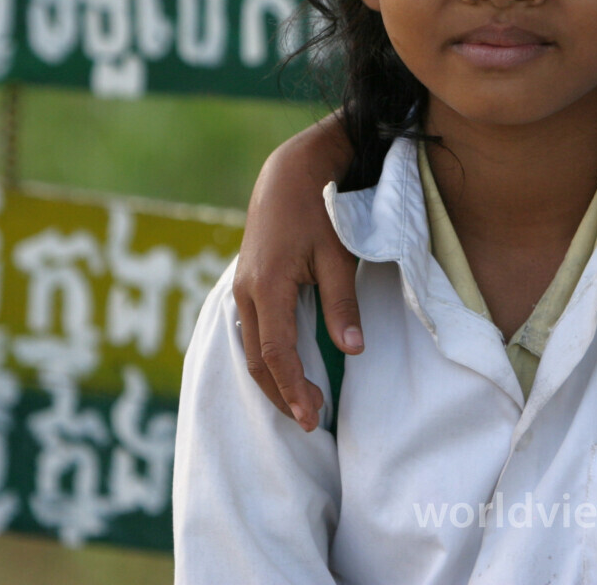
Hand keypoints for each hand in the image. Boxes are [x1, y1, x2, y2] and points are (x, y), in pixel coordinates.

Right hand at [233, 114, 358, 431]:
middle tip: (312, 422)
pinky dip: (268, 358)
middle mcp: (247, 293)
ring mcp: (243, 289)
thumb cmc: (321, 211)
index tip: (313, 417)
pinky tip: (287, 372)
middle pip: (258, 360)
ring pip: (251, 349)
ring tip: (303, 404)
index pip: (276, 354)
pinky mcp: (249, 285)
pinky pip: (252, 333)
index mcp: (268, 287)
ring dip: (274, 379)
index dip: (293, 389)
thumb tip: (353, 351)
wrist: (290, 174)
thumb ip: (343, 304)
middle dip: (283, 394)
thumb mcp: (339, 256)